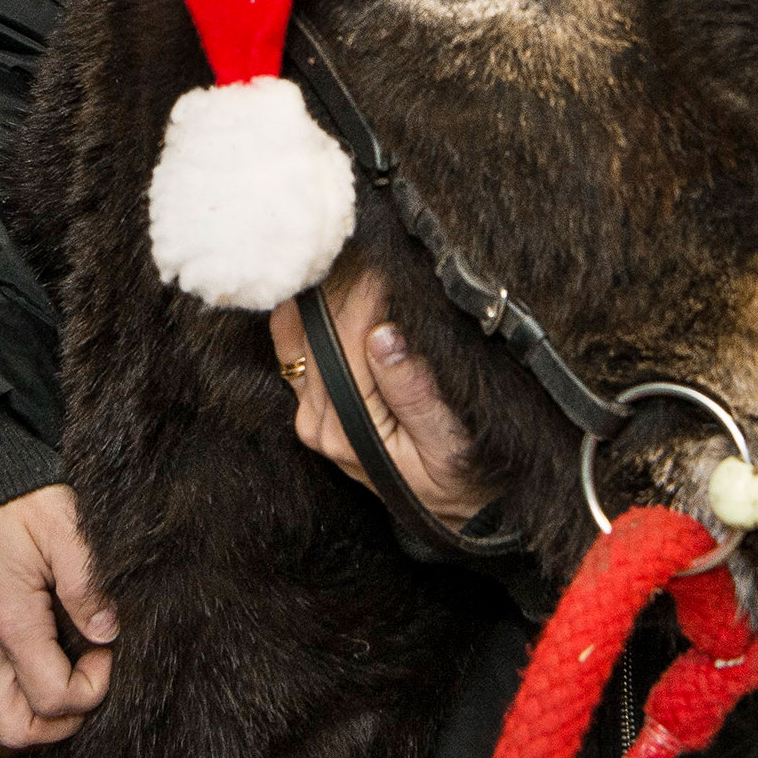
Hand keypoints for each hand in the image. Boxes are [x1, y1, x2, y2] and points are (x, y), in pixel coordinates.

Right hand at [0, 485, 117, 747]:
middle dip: (59, 722)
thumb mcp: (64, 527)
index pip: (52, 697)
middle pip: (14, 728)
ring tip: (57, 684)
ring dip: (26, 718)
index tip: (104, 654)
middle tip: (85, 684)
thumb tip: (107, 632)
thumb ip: (87, 583)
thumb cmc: (17, 500)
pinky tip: (28, 672)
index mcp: (9, 618)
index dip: (90, 690)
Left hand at [269, 266, 493, 525]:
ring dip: (330, 294)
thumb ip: (414, 392)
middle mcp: (320, 423)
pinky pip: (296, 350)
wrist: (458, 514)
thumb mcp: (450, 443)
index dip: (369, 293)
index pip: (349, 339)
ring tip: (353, 252)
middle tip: (373, 243)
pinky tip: (317, 284)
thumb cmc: (461, 478)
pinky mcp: (315, 409)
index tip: (389, 259)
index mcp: (348, 430)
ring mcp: (312, 416)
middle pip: (323, 333)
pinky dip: (304, 314)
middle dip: (348, 284)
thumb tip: (385, 336)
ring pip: (306, 336)